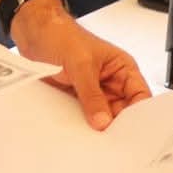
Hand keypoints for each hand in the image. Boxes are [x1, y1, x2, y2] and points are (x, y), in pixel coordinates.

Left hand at [10, 0, 151, 128]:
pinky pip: (82, 116)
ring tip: (93, 137)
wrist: (32, 32)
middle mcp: (110, 81)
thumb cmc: (60, 34)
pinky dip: (80, 124)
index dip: (139, 114)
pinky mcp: (75, 98)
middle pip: (121, 112)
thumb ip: (92, 94)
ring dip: (96, 126)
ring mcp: (92, 91)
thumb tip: (103, 121)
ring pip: (102, 117)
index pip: (140, 96)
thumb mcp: (81, 64)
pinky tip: (77, 131)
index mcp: (121, 67)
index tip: (130, 132)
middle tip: (109, 140)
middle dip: (116, 125)